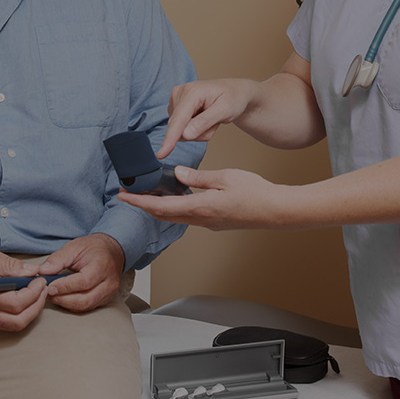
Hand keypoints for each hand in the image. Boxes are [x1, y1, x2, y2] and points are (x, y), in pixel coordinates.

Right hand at [0, 245, 46, 331]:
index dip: (34, 292)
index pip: (16, 302)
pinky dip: (22, 314)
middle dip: (37, 304)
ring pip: (15, 326)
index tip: (40, 279)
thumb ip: (9, 264)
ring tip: (37, 294)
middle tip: (43, 287)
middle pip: (19, 319)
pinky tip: (26, 299)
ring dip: (32, 312)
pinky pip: (7, 324)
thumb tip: (32, 271)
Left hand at [37, 234, 126, 312]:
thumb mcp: (74, 247)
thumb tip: (43, 271)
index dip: (65, 287)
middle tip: (49, 293)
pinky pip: (88, 307)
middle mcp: (109, 282)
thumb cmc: (93, 248)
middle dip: (63, 299)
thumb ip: (57, 259)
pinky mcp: (106, 299)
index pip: (83, 282)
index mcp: (102, 265)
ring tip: (54, 295)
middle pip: (85, 299)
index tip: (50, 286)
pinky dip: (73, 305)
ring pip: (86, 306)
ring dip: (66, 304)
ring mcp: (109, 292)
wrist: (112, 251)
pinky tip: (64, 298)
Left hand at [117, 166, 296, 230]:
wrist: (276, 211)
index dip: (139, 202)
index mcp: (201, 207)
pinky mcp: (215, 222)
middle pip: (163, 215)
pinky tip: (176, 194)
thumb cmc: (255, 193)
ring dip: (159, 206)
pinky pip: (188, 215)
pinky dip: (175, 206)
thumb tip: (177, 175)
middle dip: (144, 205)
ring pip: (175, 216)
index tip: (123, 196)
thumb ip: (198, 177)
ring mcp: (208, 223)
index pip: (160, 207)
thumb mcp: (224, 177)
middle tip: (129, 193)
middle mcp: (201, 220)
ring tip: (149, 191)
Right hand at [156, 79, 256, 157]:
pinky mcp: (176, 108)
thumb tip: (185, 134)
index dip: (170, 138)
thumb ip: (204, 122)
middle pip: (179, 128)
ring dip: (198, 132)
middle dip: (198, 133)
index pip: (178, 120)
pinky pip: (182, 129)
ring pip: (180, 131)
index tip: (162, 153)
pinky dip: (195, 129)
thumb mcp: (225, 110)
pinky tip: (204, 118)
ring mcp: (177, 100)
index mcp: (192, 92)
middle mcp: (180, 94)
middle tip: (215, 122)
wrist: (234, 92)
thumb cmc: (233, 98)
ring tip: (211, 118)